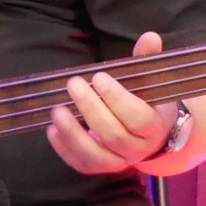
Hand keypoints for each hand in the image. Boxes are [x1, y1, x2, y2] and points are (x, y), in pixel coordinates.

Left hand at [47, 32, 175, 175]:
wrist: (149, 136)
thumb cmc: (147, 103)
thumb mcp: (150, 82)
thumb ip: (147, 59)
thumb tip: (149, 36)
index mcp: (154, 127)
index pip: (138, 118)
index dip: (117, 98)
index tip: (98, 77)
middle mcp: (138, 149)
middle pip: (113, 134)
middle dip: (90, 108)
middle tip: (73, 84)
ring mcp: (118, 163)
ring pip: (95, 155)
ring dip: (73, 132)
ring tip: (57, 110)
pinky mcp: (99, 169)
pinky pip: (80, 164)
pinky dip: (63, 148)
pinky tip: (52, 129)